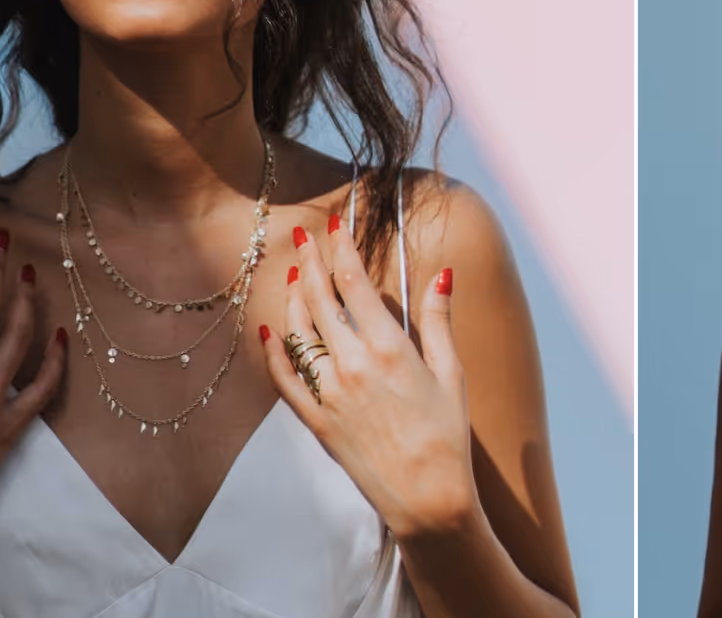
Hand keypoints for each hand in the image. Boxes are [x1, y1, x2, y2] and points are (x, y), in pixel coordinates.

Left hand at [259, 216, 475, 541]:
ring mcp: (329, 394)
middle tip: (303, 235)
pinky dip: (272, 353)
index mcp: (389, 348)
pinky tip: (270, 332)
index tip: (335, 224)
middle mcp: (352, 365)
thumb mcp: (452, 373)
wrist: (427, 497)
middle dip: (310, 261)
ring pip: (298, 332)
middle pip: (320, 299)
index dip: (341, 247)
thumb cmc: (447, 436)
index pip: (355, 282)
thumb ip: (439, 321)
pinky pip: (284, 380)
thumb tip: (442, 274)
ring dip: (293, 298)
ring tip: (295, 275)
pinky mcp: (316, 421)